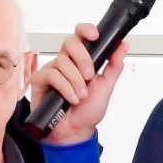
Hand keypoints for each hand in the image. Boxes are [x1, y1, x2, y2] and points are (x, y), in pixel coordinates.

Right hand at [29, 29, 130, 144]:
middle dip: (83, 59)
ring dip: (75, 81)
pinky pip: (51, 75)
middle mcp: (66, 62)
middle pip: (70, 42)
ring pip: (62, 61)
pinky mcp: (40, 80)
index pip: (80, 35)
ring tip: (81, 96)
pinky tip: (70, 99)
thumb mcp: (107, 87)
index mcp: (82, 60)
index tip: (95, 36)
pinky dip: (65, 88)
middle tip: (89, 76)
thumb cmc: (88, 111)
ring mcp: (52, 70)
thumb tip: (123, 45)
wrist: (76, 132)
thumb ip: (114, 65)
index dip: (86, 30)